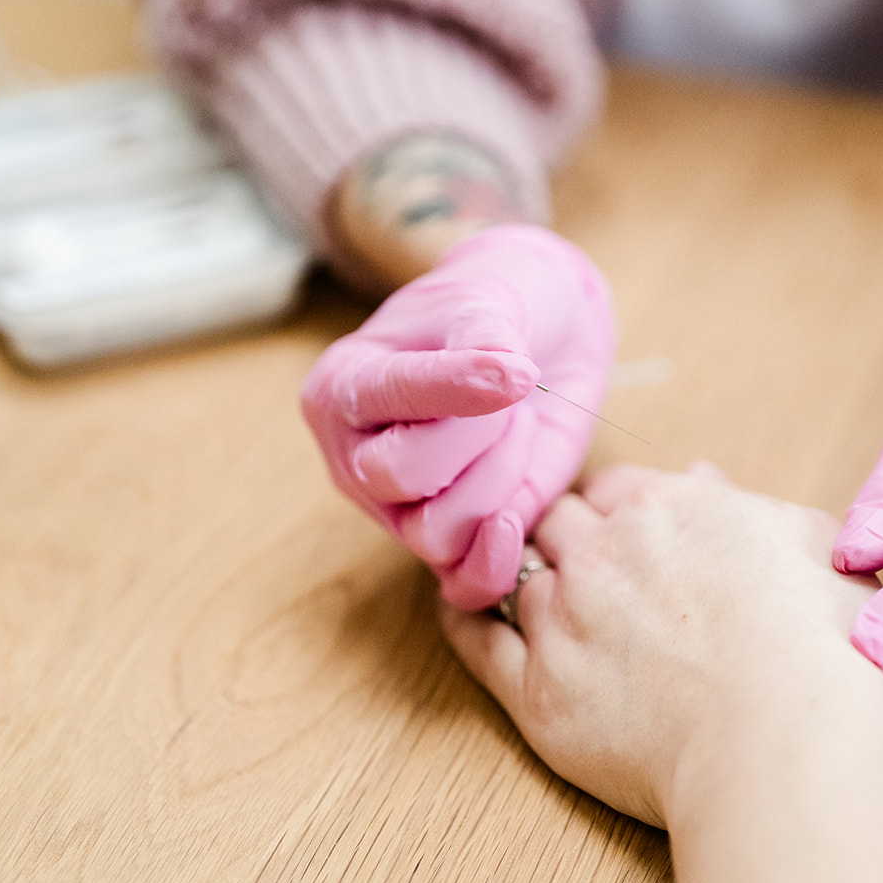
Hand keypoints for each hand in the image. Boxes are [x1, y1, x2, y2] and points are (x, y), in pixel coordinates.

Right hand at [301, 224, 614, 608]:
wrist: (540, 332)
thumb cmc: (498, 305)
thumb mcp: (487, 298)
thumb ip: (484, 336)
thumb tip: (503, 373)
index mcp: (341, 387)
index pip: (382, 399)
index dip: (454, 388)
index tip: (518, 369)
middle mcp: (358, 456)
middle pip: (399, 475)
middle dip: (476, 436)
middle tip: (514, 396)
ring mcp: (400, 508)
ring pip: (433, 531)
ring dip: (497, 482)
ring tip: (520, 427)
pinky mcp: (454, 541)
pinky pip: (458, 584)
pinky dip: (491, 565)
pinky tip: (516, 522)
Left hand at [441, 463, 882, 828]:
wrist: (781, 742)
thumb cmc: (819, 650)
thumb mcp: (812, 549)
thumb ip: (753, 506)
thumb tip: (704, 477)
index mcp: (665, 507)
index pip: (610, 488)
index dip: (615, 512)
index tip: (625, 537)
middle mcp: (600, 551)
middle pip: (555, 520)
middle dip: (567, 538)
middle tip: (585, 571)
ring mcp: (559, 618)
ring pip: (514, 573)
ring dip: (524, 580)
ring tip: (541, 602)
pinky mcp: (533, 689)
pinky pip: (474, 640)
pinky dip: (463, 619)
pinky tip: (460, 612)